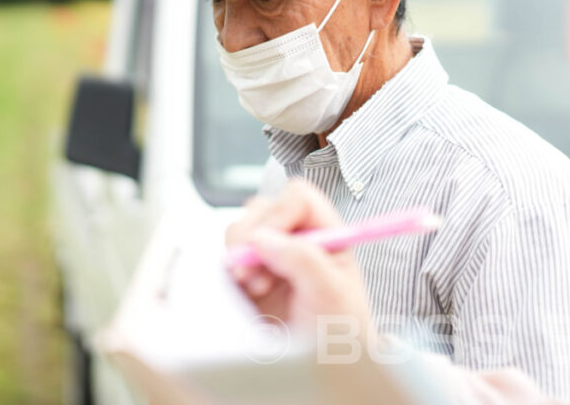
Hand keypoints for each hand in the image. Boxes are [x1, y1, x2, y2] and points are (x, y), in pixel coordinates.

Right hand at [225, 181, 371, 332]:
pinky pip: (228, 257)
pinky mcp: (251, 277)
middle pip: (263, 209)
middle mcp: (298, 240)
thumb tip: (264, 237)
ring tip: (256, 286)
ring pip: (241, 231)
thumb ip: (303, 260)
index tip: (267, 244)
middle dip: (251, 237)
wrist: (322, 370)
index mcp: (327, 235)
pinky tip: (246, 293)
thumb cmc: (341, 336)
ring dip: (240, 255)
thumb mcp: (331, 295)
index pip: (298, 198)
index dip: (279, 215)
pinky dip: (229, 271)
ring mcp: (273, 258)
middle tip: (253, 271)